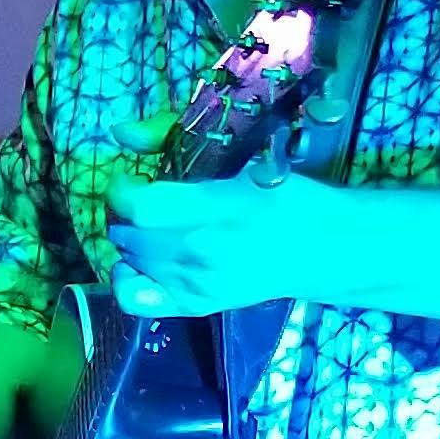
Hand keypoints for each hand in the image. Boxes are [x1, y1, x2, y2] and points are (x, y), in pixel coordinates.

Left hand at [106, 158, 334, 317]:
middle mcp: (201, 250)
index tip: (132, 178)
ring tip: (150, 226)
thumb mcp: (241, 158)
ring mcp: (196, 283)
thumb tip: (120, 132)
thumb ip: (176, 142)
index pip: (139, 207)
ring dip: (129, 239)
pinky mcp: (195, 306)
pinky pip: (133, 298)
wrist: (318, 249)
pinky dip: (126, 278)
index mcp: (217, 207)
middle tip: (143, 199)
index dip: (121, 190)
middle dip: (124, 212)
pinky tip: (141, 262)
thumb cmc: (283, 197)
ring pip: (128, 260)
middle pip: (128, 234)